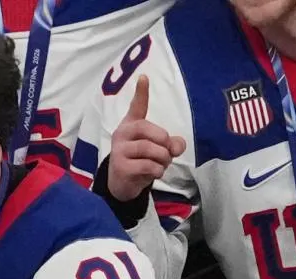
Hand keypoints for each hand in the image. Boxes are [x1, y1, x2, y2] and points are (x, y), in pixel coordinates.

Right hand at [106, 75, 186, 201]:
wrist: (122, 185)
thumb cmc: (140, 162)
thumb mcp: (157, 151)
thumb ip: (171, 144)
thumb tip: (177, 146)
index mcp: (131, 125)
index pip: (136, 106)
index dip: (141, 92)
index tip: (144, 77)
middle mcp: (122, 134)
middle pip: (148, 129)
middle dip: (164, 142)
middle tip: (167, 154)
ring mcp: (119, 150)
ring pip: (150, 149)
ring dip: (163, 159)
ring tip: (161, 165)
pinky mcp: (121, 167)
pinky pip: (147, 165)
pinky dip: (157, 170)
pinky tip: (155, 173)